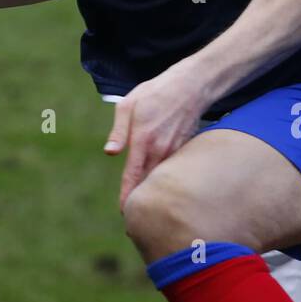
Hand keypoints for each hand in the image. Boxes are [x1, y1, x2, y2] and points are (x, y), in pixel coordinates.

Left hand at [104, 67, 207, 209]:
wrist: (191, 85)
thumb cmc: (155, 93)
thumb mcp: (128, 105)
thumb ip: (118, 132)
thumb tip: (109, 152)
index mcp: (142, 140)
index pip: (133, 176)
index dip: (127, 196)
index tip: (124, 213)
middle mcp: (160, 150)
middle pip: (149, 183)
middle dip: (141, 198)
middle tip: (134, 216)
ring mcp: (175, 151)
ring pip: (163, 178)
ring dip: (155, 190)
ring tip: (148, 204)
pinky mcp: (185, 149)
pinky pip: (174, 169)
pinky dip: (168, 178)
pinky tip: (163, 183)